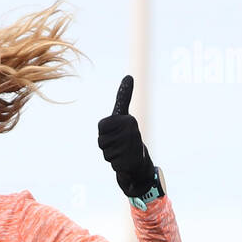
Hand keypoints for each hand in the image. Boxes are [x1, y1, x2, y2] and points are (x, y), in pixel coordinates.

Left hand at [97, 76, 155, 198]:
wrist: (140, 160)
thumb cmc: (128, 135)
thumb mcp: (124, 115)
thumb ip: (123, 97)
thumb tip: (129, 76)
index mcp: (127, 120)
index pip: (101, 128)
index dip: (104, 133)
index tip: (115, 132)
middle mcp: (130, 132)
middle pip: (101, 142)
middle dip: (107, 146)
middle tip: (119, 144)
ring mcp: (130, 148)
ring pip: (106, 154)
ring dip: (112, 156)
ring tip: (122, 152)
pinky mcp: (129, 162)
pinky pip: (113, 164)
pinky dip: (117, 165)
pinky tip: (125, 161)